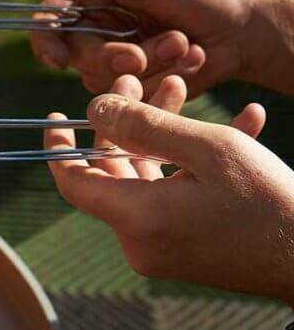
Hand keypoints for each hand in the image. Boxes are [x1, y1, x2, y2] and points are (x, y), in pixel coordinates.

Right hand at [30, 0, 293, 96]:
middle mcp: (101, 31)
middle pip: (76, 56)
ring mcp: (120, 61)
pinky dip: (164, 79)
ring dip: (147, 64)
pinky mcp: (141, 87)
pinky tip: (191, 61)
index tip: (59, 60)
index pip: (50, 20)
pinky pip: (132, 97)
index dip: (46, 42)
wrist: (249, 27)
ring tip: (182, 45)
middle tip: (140, 54)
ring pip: (103, 80)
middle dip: (109, 56)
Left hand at [44, 74, 293, 301]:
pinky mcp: (187, 249)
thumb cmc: (271, 204)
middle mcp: (140, 240)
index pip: (72, 181)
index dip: (59, 147)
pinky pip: (176, 197)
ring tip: (188, 88)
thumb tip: (95, 108)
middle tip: (147, 80)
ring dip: (167, 134)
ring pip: (149, 177)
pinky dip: (193, 164)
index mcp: (137, 218)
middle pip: (115, 171)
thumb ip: (146, 125)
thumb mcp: (210, 149)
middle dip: (131, 121)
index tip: (57, 117)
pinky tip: (238, 124)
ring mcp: (163, 249)